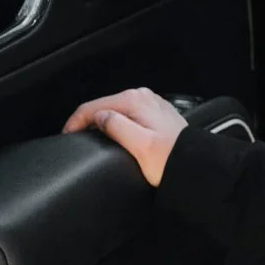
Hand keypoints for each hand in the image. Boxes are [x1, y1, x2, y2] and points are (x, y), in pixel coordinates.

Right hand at [63, 88, 187, 185]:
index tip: (66, 136)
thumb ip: (116, 127)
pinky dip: (115, 123)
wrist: (198, 167)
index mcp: (135, 101)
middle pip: (103, 106)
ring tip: (88, 137)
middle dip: (86, 120)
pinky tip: (110, 134)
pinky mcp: (155, 115)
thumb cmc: (171, 160)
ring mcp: (150, 105)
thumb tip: (99, 117)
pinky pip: (127, 115)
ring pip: (114, 110)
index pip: (93, 106)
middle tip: (74, 138)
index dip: (75, 121)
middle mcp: (143, 97)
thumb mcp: (140, 146)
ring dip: (100, 122)